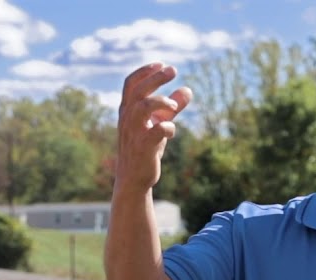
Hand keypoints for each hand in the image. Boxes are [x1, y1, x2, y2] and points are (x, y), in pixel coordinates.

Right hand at [115, 63, 192, 192]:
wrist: (134, 179)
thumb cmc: (145, 148)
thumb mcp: (158, 123)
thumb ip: (171, 107)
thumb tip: (188, 89)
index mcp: (127, 111)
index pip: (131, 84)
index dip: (145, 71)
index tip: (162, 64)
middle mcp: (127, 119)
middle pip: (138, 90)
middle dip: (156, 78)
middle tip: (173, 70)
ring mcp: (134, 133)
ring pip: (142, 107)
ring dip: (161, 101)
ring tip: (175, 106)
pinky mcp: (143, 148)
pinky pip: (156, 132)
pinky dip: (168, 128)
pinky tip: (172, 132)